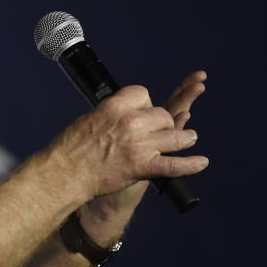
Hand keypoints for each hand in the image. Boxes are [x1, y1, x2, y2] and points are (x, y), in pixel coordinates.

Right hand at [80, 72, 208, 240]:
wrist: (65, 173)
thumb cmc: (71, 148)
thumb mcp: (90, 119)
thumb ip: (113, 114)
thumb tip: (127, 116)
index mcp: (114, 106)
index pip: (143, 94)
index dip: (146, 104)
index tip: (144, 111)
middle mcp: (130, 122)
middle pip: (163, 114)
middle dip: (164, 123)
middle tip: (157, 133)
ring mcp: (139, 144)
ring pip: (175, 136)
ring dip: (184, 138)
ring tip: (188, 139)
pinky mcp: (143, 166)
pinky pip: (175, 164)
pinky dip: (191, 164)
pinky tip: (201, 162)